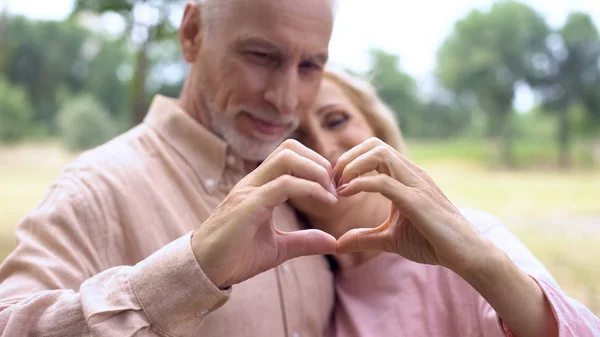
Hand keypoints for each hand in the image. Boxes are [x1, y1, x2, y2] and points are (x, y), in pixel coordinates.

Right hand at [192, 140, 337, 288]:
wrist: (204, 271)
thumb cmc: (235, 257)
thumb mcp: (278, 249)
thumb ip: (304, 242)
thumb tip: (333, 242)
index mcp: (259, 187)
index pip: (289, 156)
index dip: (316, 165)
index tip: (334, 189)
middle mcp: (253, 182)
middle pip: (290, 148)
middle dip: (319, 162)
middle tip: (335, 189)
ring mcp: (249, 190)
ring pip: (287, 157)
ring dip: (316, 171)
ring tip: (331, 195)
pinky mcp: (248, 205)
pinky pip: (284, 184)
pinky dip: (310, 188)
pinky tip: (326, 203)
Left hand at [334, 138, 489, 273]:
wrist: (464, 254)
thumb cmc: (432, 242)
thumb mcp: (390, 239)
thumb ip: (364, 237)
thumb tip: (338, 244)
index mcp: (406, 176)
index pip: (374, 150)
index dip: (350, 160)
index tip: (335, 181)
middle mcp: (411, 173)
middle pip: (374, 144)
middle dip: (348, 157)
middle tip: (333, 179)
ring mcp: (415, 184)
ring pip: (380, 153)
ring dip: (352, 165)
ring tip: (340, 185)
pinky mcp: (416, 200)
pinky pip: (383, 181)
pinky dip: (360, 183)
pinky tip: (347, 194)